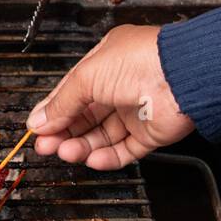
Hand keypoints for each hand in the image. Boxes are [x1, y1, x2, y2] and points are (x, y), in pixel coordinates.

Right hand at [26, 25, 192, 169]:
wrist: (182, 77)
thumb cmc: (141, 61)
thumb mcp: (86, 77)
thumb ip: (61, 103)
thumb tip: (39, 120)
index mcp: (106, 64)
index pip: (73, 92)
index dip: (55, 111)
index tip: (38, 127)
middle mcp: (121, 86)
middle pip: (85, 117)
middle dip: (64, 132)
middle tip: (46, 145)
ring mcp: (137, 110)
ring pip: (103, 136)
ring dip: (82, 146)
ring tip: (66, 152)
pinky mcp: (151, 133)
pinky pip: (125, 150)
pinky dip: (108, 157)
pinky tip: (92, 159)